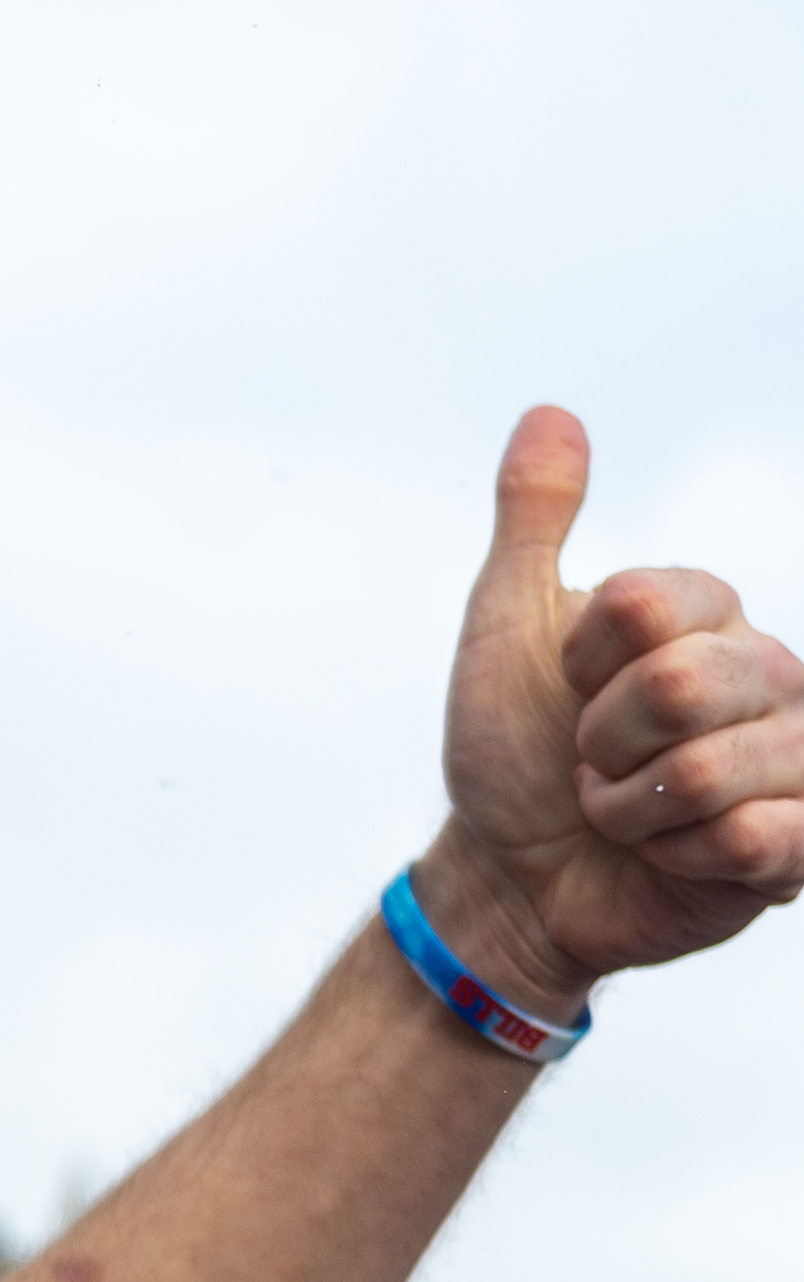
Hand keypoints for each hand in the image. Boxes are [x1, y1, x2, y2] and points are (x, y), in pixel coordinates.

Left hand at [433, 405, 803, 1005]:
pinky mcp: (800, 845)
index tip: (570, 687)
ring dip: (629, 809)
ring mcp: (796, 758)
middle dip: (602, 742)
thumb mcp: (506, 624)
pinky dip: (676, 857)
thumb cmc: (514, 747)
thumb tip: (550, 412)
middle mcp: (771, 674)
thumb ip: (534, 519)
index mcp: (708, 613)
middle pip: (679, 687)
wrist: (511, 869)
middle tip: (594, 760)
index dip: (581, 661)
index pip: (645, 603)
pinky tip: (671, 856)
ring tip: (627, 811)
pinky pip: (751, 839)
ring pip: (708, 771)